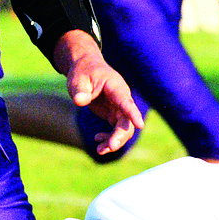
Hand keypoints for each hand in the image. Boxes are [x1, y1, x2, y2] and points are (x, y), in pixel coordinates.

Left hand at [58, 32, 144, 154]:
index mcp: (116, 87)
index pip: (126, 102)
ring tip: (99, 150)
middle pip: (127, 121)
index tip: (140, 125)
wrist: (86, 69)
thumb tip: (81, 101)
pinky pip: (117, 130)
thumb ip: (79, 90)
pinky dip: (109, 138)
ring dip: (115, 141)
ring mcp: (120, 108)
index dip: (133, 114)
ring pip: (124, 129)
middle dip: (120, 136)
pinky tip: (97, 139)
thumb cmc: (83, 72)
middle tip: (108, 148)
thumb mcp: (78, 79)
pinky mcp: (114, 114)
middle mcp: (122, 99)